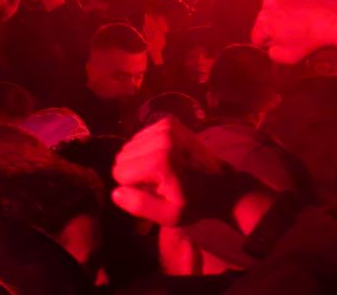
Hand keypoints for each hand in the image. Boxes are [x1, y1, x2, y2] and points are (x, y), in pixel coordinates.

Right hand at [112, 118, 274, 268]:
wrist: (221, 183)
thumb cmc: (194, 203)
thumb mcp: (168, 215)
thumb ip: (139, 205)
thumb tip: (115, 192)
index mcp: (159, 162)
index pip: (119, 173)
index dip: (131, 187)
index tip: (151, 191)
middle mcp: (161, 138)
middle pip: (122, 157)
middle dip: (133, 172)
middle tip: (156, 181)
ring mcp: (166, 126)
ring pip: (130, 146)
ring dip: (139, 159)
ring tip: (161, 170)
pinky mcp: (169, 121)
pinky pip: (141, 136)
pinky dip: (146, 148)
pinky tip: (163, 157)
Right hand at [252, 0, 336, 63]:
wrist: (332, 17)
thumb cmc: (308, 39)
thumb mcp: (288, 57)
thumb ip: (273, 53)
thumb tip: (271, 46)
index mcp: (263, 20)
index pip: (256, 37)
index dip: (265, 44)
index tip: (277, 45)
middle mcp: (268, 1)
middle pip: (265, 19)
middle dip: (273, 26)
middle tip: (289, 33)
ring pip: (275, 5)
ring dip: (281, 12)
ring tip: (297, 20)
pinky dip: (291, 2)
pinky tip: (303, 9)